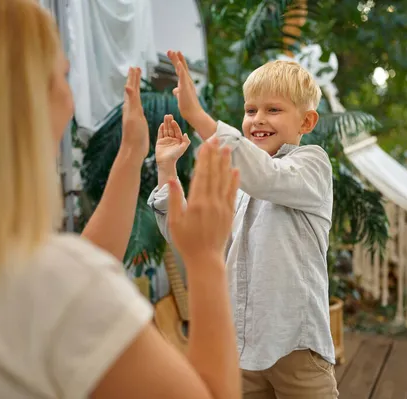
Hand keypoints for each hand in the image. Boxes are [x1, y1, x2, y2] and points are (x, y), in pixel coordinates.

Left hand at [121, 67, 148, 159]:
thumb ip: (132, 100)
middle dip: (134, 80)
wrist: (134, 149)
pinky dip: (138, 101)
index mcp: (130, 106)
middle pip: (132, 91)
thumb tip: (128, 86)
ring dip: (136, 89)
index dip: (134, 78)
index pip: (132, 88)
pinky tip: (139, 103)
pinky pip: (137, 106)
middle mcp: (130, 109)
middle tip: (135, 69)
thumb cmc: (134, 134)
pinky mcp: (137, 121)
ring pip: (134, 98)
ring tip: (137, 82)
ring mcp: (133, 115)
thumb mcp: (134, 115)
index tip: (135, 67)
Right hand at [155, 114, 190, 165]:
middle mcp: (172, 139)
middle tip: (169, 115)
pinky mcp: (159, 142)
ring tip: (165, 116)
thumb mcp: (182, 148)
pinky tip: (162, 124)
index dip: (175, 126)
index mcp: (178, 140)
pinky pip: (160, 134)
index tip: (173, 121)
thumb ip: (186, 141)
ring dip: (165, 123)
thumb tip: (185, 133)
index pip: (176, 131)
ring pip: (166, 130)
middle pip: (171, 129)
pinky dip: (161, 129)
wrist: (166, 163)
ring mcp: (166, 140)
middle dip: (170, 122)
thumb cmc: (175, 156)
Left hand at [167, 50, 203, 123]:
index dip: (177, 62)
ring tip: (174, 52)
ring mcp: (187, 84)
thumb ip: (178, 92)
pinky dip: (181, 70)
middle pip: (181, 67)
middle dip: (176, 58)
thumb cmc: (187, 107)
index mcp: (185, 83)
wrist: (193, 114)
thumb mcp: (180, 97)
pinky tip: (179, 64)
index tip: (173, 54)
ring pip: (182, 69)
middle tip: (170, 50)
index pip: (180, 70)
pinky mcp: (186, 88)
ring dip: (178, 60)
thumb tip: (174, 90)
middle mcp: (187, 81)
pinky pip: (183, 77)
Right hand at [168, 139, 239, 260]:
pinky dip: (234, 181)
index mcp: (196, 203)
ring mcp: (222, 207)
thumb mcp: (175, 222)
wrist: (206, 260)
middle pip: (214, 174)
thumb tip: (171, 180)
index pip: (201, 175)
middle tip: (217, 139)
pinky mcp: (229, 213)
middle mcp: (211, 203)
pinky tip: (235, 170)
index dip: (204, 158)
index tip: (205, 144)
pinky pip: (232, 193)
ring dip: (226, 163)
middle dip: (215, 155)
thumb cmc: (186, 242)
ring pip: (224, 181)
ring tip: (227, 148)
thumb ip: (175, 200)